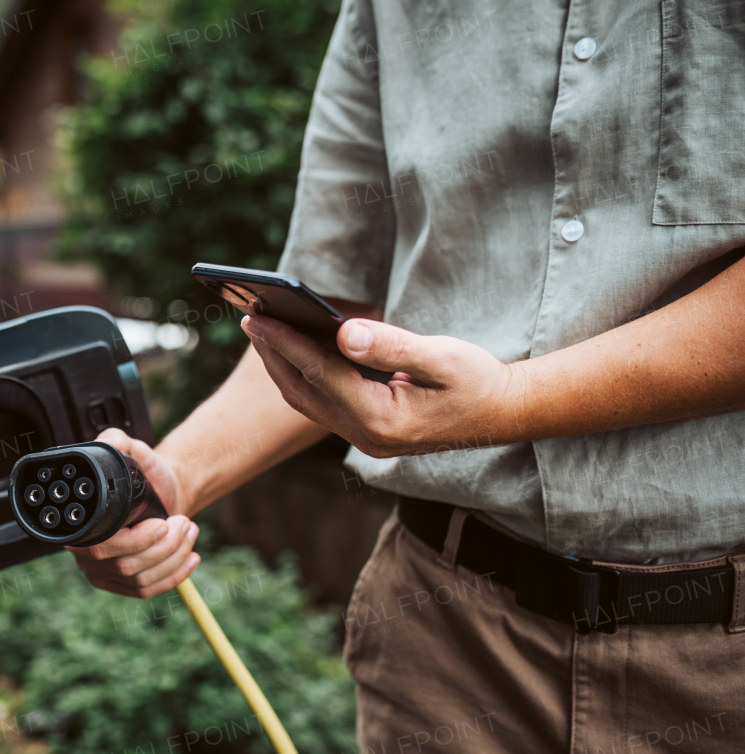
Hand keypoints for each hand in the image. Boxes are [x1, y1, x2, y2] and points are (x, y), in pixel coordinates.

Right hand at [66, 428, 200, 598]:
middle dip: (164, 548)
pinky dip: (173, 577)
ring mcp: (102, 572)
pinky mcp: (122, 584)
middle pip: (125, 567)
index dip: (134, 542)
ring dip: (173, 558)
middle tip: (183, 523)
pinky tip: (190, 560)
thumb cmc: (146, 473)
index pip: (101, 547)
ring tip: (189, 531)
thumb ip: (118, 441)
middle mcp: (84, 553)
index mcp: (83, 524)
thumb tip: (114, 442)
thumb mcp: (133, 451)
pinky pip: (146, 590)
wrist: (162, 489)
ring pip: (140, 580)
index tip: (162, 524)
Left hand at [241, 314, 521, 457]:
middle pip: (302, 391)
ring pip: (306, 400)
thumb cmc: (478, 381)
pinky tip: (292, 347)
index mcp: (381, 421)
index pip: (320, 375)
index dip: (286, 342)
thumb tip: (343, 332)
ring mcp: (363, 439)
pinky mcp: (365, 432)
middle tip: (249, 314)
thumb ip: (392, 346)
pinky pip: (320, 403)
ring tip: (262, 327)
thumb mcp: (442, 358)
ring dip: (282, 365)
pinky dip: (302, 374)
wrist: (503, 415)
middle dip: (273, 353)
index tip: (259, 314)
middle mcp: (365, 437)